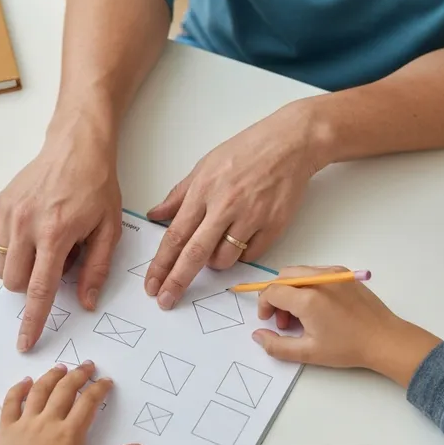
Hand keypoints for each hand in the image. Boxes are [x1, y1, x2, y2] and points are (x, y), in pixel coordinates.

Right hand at [0, 139, 121, 350]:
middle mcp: (25, 224)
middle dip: (31, 286)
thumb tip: (84, 303)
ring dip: (23, 267)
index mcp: (55, 234)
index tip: (24, 342)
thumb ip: (95, 269)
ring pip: (3, 266)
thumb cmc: (96, 186)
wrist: (75, 146)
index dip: (33, 321)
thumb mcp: (108, 230)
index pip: (40, 290)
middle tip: (57, 262)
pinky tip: (36, 227)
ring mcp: (8, 213)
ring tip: (47, 243)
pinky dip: (15, 246)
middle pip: (14, 283)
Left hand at [0, 362, 142, 444]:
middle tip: (88, 366)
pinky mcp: (6, 429)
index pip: (88, 402)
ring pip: (39, 390)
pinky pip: (11, 402)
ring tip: (62, 367)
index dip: (99, 388)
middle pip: (65, 390)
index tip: (106, 381)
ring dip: (52, 376)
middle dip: (79, 374)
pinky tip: (25, 382)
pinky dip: (18, 389)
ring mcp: (24, 423)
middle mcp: (47, 422)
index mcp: (69, 434)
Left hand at [143, 101, 325, 308]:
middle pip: (195, 254)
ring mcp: (251, 218)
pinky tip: (242, 237)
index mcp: (204, 191)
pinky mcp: (273, 226)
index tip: (152, 285)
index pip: (175, 235)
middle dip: (177, 281)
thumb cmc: (247, 151)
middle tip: (166, 300)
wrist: (291, 144)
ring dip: (215, 262)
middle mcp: (225, 206)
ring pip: (224, 260)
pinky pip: (250, 256)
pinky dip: (241, 254)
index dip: (161, 264)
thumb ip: (179, 195)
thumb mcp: (205, 166)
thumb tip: (155, 216)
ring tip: (219, 242)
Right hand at [252, 266, 441, 386]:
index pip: (272, 291)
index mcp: (308, 298)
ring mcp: (334, 273)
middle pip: (283, 276)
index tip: (268, 321)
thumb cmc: (348, 348)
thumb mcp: (308, 352)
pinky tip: (316, 307)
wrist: (385, 339)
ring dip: (290, 290)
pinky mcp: (344, 274)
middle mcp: (319, 279)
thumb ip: (277, 345)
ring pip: (299, 272)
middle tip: (284, 321)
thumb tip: (257, 335)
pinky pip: (315, 272)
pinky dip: (307, 285)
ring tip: (300, 316)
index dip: (263, 305)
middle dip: (276, 296)